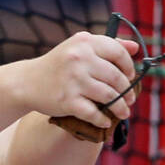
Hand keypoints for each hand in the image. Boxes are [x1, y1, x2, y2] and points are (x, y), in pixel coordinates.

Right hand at [25, 31, 139, 128]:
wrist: (27, 82)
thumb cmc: (60, 64)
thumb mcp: (80, 47)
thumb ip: (108, 45)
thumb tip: (136, 48)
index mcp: (84, 43)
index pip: (118, 53)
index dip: (129, 67)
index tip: (130, 77)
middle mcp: (79, 59)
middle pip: (116, 77)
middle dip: (128, 91)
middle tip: (131, 99)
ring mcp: (73, 80)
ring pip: (109, 97)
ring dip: (121, 108)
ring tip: (124, 112)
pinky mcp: (67, 101)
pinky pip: (94, 114)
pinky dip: (103, 120)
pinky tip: (106, 122)